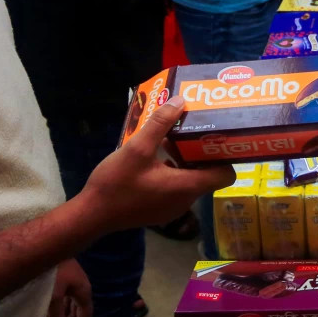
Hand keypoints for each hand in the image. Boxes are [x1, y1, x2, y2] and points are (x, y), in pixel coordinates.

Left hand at [48, 259, 91, 316]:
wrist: (46, 243)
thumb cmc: (52, 270)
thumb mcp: (54, 295)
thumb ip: (57, 316)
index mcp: (83, 292)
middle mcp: (79, 288)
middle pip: (76, 315)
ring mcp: (70, 283)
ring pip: (68, 308)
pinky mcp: (60, 278)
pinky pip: (61, 300)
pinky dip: (55, 312)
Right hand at [78, 98, 235, 234]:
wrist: (91, 215)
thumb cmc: (116, 183)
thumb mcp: (137, 148)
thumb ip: (160, 124)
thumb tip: (180, 101)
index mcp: (186, 187)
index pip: (225, 175)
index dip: (226, 156)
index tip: (218, 136)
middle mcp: (185, 200)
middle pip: (207, 175)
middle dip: (202, 152)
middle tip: (195, 129)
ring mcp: (172, 208)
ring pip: (190, 180)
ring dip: (185, 160)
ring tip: (174, 137)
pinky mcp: (160, 210)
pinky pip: (176, 188)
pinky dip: (173, 171)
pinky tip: (157, 156)